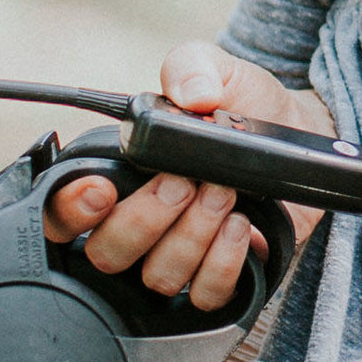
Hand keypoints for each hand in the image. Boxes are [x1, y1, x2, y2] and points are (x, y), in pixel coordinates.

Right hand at [43, 40, 332, 316]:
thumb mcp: (217, 70)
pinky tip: (242, 226)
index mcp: (118, 177)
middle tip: (185, 181)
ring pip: (158, 276)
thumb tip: (190, 95)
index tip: (102, 189)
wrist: (299, 132)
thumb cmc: (244, 105)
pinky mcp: (218, 279)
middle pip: (107, 254)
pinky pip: (204, 296)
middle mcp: (139, 225)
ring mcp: (176, 257)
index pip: (61, 215)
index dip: (69, 211)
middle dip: (147, 217)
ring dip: (193, 233)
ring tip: (226, 191)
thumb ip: (191, 66)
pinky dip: (223, 262)